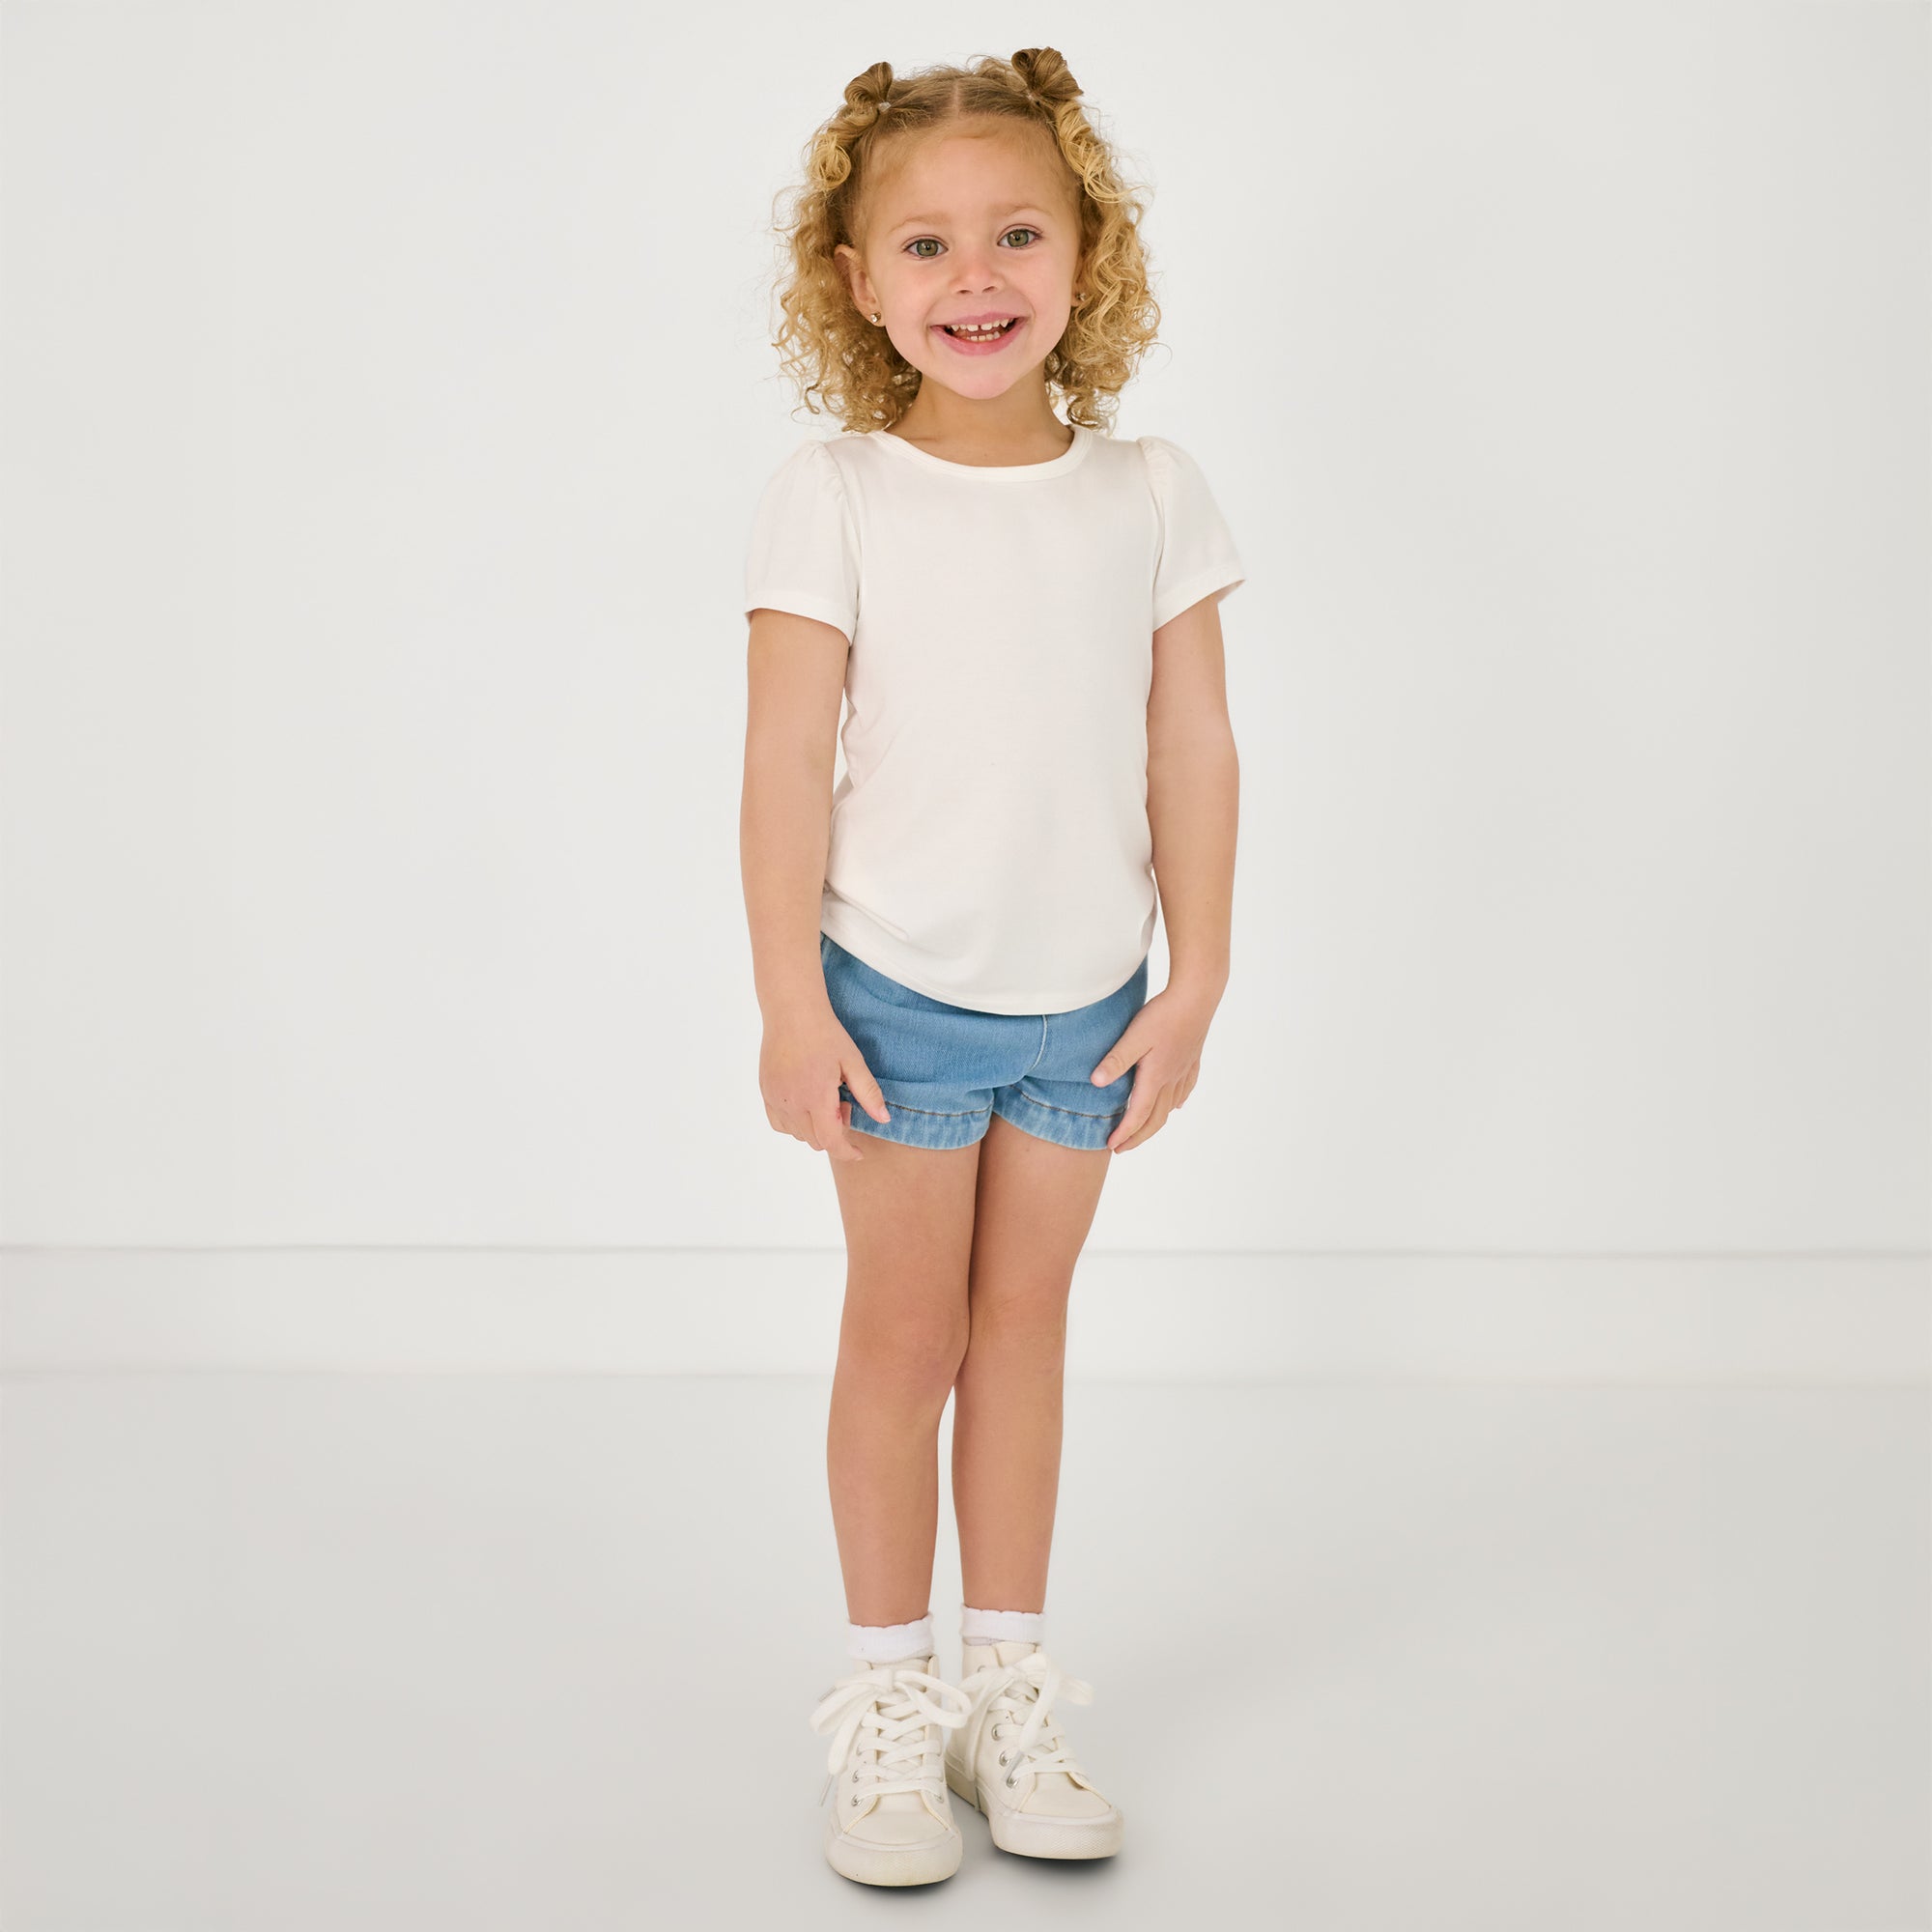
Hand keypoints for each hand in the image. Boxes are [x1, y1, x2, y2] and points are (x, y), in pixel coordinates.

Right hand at [760, 1004, 891, 1161]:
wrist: (792, 1011)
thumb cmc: (825, 1033)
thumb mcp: (853, 1062)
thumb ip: (868, 1093)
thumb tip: (884, 1119)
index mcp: (816, 1097)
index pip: (831, 1142)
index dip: (847, 1152)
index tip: (859, 1152)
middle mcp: (791, 1103)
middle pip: (815, 1141)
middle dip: (835, 1132)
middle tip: (843, 1102)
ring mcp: (775, 1099)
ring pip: (797, 1134)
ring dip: (814, 1128)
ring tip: (824, 1098)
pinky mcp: (765, 1092)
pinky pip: (779, 1123)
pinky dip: (794, 1123)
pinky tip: (805, 1102)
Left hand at [1087, 984, 1216, 1152]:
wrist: (1197, 997)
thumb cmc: (1164, 1015)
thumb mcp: (1134, 1036)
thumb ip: (1116, 1060)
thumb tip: (1096, 1083)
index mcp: (1155, 1077)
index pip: (1138, 1115)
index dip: (1124, 1133)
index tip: (1111, 1146)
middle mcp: (1172, 1079)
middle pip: (1155, 1119)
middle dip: (1138, 1137)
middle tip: (1121, 1148)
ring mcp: (1184, 1071)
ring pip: (1170, 1107)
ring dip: (1154, 1123)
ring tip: (1141, 1129)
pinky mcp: (1192, 1060)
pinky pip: (1184, 1091)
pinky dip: (1175, 1104)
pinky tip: (1175, 1105)